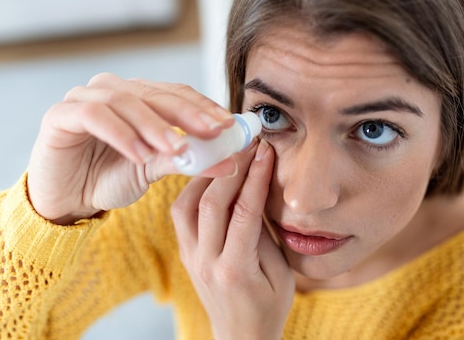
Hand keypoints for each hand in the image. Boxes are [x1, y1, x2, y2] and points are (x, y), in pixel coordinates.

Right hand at [27, 73, 236, 224]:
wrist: (65, 201)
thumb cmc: (108, 178)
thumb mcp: (153, 169)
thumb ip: (186, 160)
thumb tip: (229, 161)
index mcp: (137, 96)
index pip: (177, 93)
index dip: (204, 107)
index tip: (229, 126)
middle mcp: (111, 89)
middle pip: (156, 94)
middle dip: (187, 114)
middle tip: (212, 133)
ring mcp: (83, 97)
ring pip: (127, 102)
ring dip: (155, 126)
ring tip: (177, 149)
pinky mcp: (60, 114)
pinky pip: (95, 116)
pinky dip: (122, 134)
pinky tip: (140, 154)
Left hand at [171, 139, 294, 339]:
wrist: (239, 336)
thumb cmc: (268, 307)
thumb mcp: (281, 274)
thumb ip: (266, 235)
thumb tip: (256, 192)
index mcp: (235, 271)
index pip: (243, 213)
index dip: (255, 177)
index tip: (265, 151)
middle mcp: (206, 262)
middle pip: (210, 203)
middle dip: (231, 168)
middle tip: (248, 144)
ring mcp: (190, 257)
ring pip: (186, 204)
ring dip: (207, 174)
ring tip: (227, 153)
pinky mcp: (185, 253)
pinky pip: (182, 213)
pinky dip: (194, 188)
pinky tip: (212, 175)